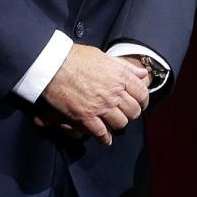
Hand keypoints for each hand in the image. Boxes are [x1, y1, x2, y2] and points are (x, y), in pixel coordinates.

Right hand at [37, 45, 151, 146]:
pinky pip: (101, 133)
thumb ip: (125, 67)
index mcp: (120, 76)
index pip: (142, 93)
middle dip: (131, 113)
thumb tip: (142, 73)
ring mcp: (100, 106)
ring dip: (118, 125)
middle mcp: (114, 92)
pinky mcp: (85, 117)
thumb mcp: (105, 57)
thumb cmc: (75, 58)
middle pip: (133, 111)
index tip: (140, 104)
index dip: (143, 101)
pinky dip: (104, 138)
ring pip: (120, 123)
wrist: (52, 65)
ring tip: (114, 124)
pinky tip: (105, 139)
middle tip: (126, 114)